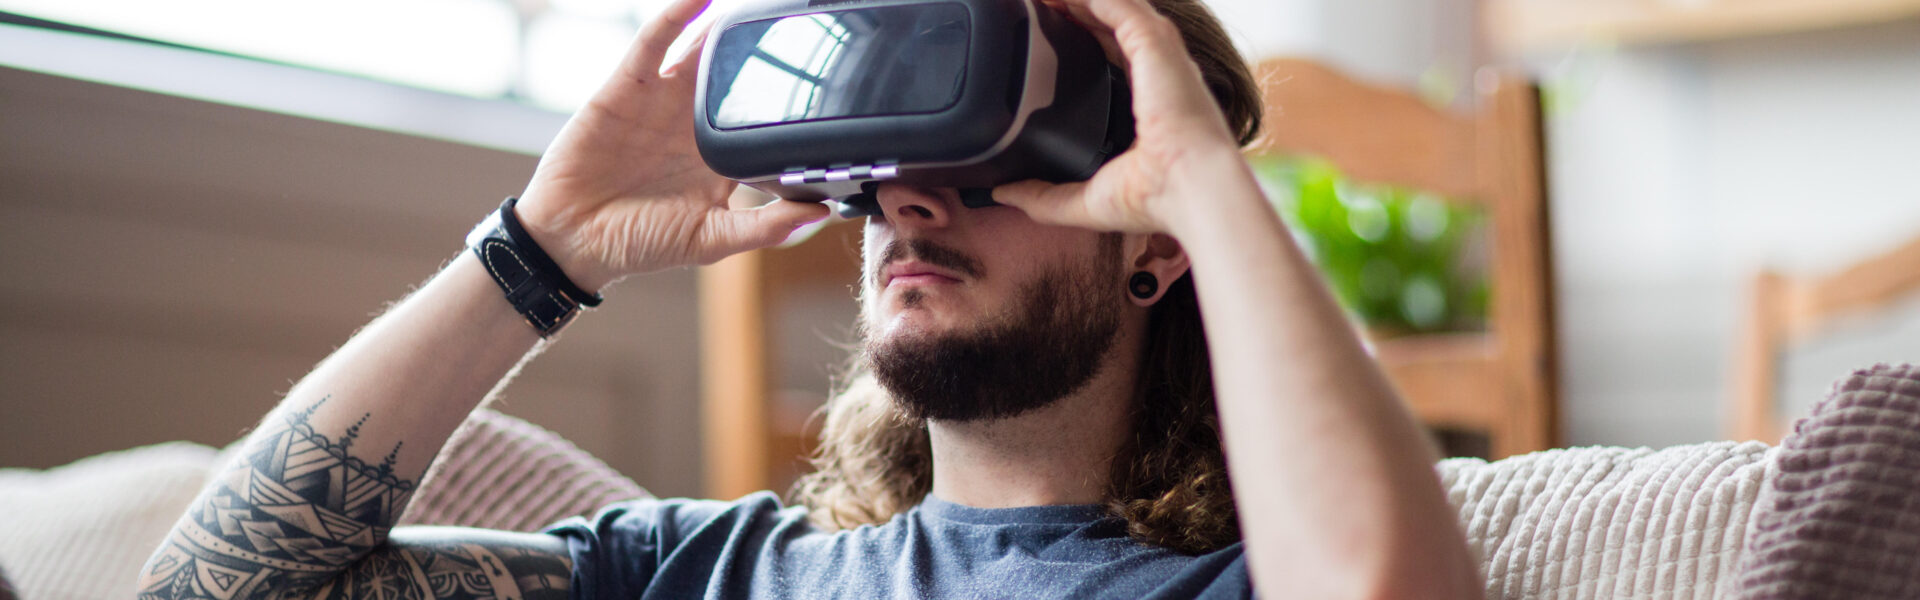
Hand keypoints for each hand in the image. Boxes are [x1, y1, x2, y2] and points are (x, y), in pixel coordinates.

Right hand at [513, 0, 829, 289]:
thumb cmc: (639, 241)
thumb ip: (766, 227)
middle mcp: (693, 121)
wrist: (573, 239)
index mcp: (720, 154)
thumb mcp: (711, 239)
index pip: (761, 115)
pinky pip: (653, 43)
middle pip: (734, 73)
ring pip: (699, 49)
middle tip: (792, 19)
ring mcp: (662, 99)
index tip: (828, 73)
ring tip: (754, 6)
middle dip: (761, 47)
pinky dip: (674, 16)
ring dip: (723, 25)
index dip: (790, 94)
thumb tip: (820, 213)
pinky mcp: (629, 86)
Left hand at [991, 0, 1249, 234]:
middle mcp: (1155, 69)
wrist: (1188, 187)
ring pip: (1109, 5)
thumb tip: (1005, 192)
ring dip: (1074, 1)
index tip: (1041, 37)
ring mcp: (1157, 51)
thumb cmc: (1155, 196)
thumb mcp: (1085, 198)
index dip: (1075, 39)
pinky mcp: (1153, 39)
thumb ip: (1043, 195)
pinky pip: (1115, 1)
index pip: (1107, 55)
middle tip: (1033, 8)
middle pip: (1105, 23)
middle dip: (1070, 12)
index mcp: (1146, 100)